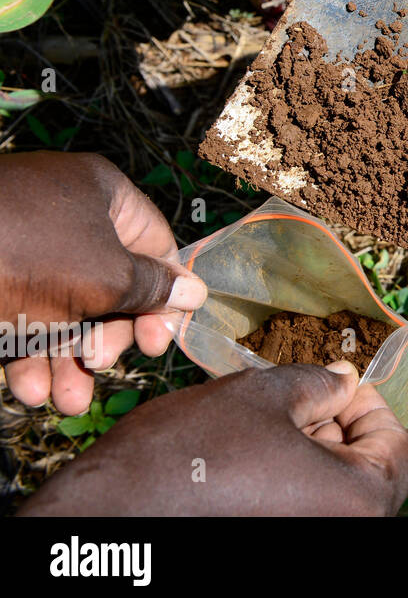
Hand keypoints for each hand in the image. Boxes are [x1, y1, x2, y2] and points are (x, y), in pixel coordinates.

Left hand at [0, 152, 205, 414]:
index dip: (163, 298)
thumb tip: (194, 293)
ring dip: (68, 360)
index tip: (156, 342)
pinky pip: (22, 318)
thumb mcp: (105, 277)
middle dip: (106, 339)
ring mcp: (24, 248)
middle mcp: (66, 218)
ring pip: (64, 310)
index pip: (155, 247)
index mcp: (102, 196)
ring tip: (65, 401)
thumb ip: (153, 289)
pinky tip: (31, 390)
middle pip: (110, 285)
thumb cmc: (24, 256)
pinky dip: (31, 355)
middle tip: (98, 365)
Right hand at [20, 362, 407, 514]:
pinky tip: (251, 457)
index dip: (372, 407)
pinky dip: (288, 484)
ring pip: (330, 495)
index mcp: (357, 502)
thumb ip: (319, 385)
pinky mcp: (270, 552)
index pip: (398, 450)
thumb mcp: (263, 396)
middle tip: (303, 396)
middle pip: (366, 475)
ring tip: (270, 422)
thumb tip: (346, 379)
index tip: (340, 383)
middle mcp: (339, 535)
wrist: (105, 517)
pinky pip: (299, 513)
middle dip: (340, 429)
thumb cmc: (189, 455)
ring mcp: (302, 547)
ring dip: (313, 455)